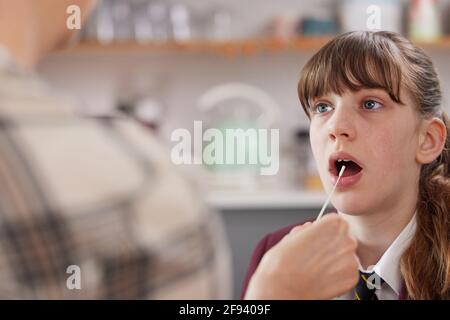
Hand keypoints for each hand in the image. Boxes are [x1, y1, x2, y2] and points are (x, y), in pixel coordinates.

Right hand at [244, 214, 358, 299]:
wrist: (282, 289)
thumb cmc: (282, 263)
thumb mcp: (291, 237)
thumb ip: (306, 230)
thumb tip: (310, 229)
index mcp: (333, 224)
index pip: (337, 221)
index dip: (325, 230)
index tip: (317, 238)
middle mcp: (346, 240)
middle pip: (343, 238)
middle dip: (331, 245)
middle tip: (314, 255)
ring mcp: (351, 260)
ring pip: (346, 256)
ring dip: (335, 261)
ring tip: (316, 267)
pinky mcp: (351, 278)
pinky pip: (347, 272)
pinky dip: (337, 275)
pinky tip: (322, 277)